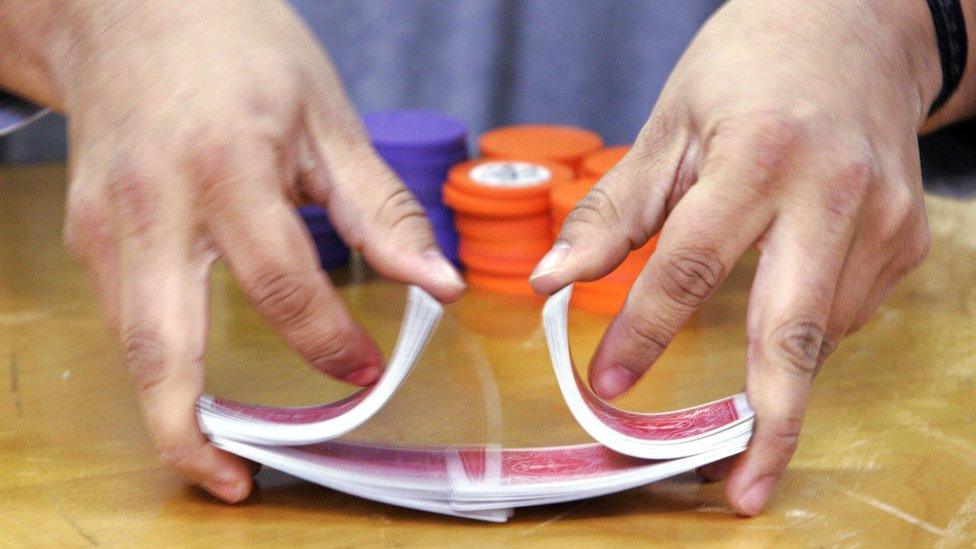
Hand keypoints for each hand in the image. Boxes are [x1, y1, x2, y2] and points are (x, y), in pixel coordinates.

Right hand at [47, 1, 463, 501]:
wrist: (130, 7)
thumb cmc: (236, 46)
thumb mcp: (325, 116)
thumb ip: (379, 208)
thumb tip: (435, 283)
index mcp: (226, 166)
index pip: (281, 283)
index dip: (327, 342)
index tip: (364, 370)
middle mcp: (151, 203)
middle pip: (160, 346)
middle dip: (189, 429)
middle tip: (233, 480)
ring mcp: (104, 221)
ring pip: (132, 341)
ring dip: (169, 402)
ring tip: (218, 444)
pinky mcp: (87, 230)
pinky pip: (122, 312)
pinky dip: (155, 357)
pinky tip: (192, 373)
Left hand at [531, 0, 940, 514]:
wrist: (856, 28)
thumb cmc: (748, 69)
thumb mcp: (669, 125)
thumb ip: (613, 211)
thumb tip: (553, 281)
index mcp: (760, 155)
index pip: (690, 263)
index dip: (644, 331)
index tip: (607, 383)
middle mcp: (832, 193)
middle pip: (793, 328)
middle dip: (769, 421)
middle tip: (741, 489)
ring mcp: (882, 219)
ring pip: (819, 329)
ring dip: (773, 367)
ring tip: (747, 381)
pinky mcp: (907, 237)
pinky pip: (846, 309)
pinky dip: (804, 324)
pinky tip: (784, 290)